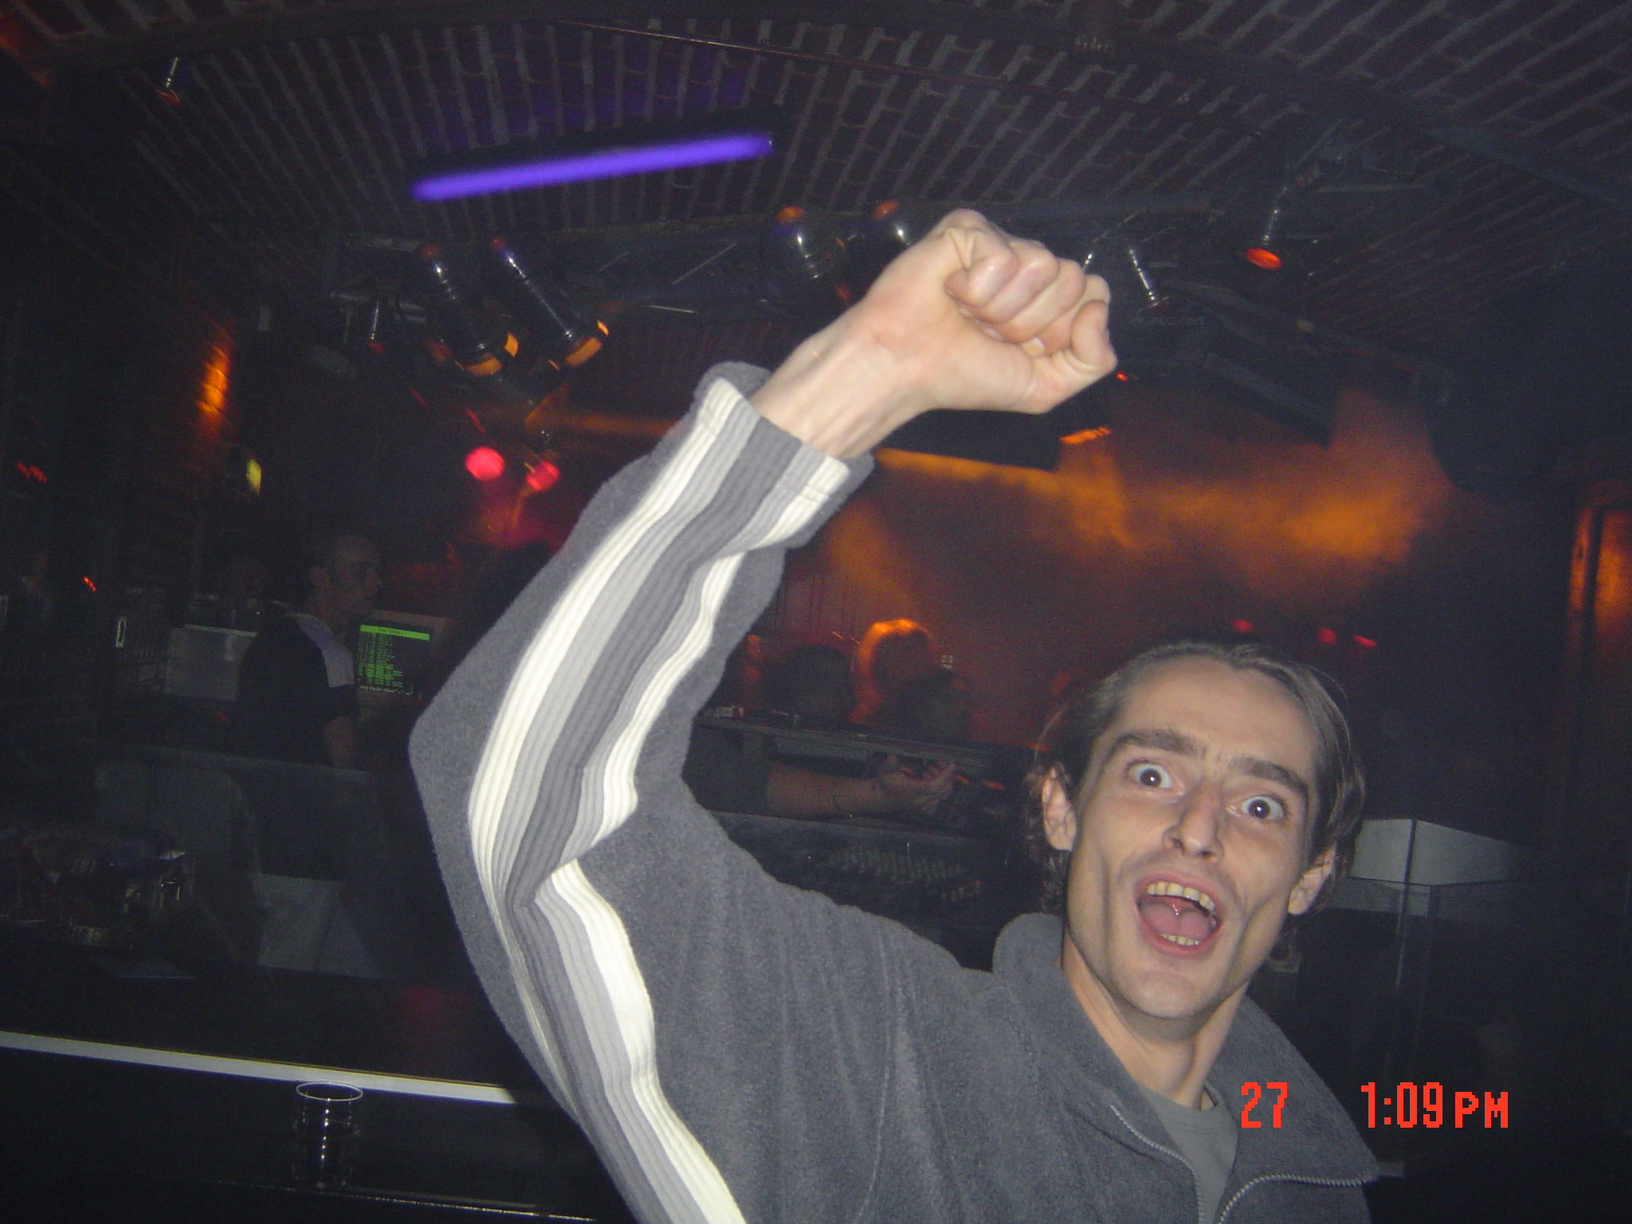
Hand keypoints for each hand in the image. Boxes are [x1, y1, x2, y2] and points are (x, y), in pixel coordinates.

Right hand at [752, 210, 1115, 456]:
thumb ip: (1094, 359)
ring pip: (1042, 264)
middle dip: (1029, 322)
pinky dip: (975, 289)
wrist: (903, 368)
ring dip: (1000, 307)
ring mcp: (1000, 244)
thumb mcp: (1045, 388)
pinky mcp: (970, 228)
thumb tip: (1099, 306)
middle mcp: (1029, 268)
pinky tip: (950, 293)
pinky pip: (1002, 256)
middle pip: (1072, 278)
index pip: (1094, 293)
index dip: (1060, 330)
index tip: (1020, 348)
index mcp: (1049, 300)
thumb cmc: (963, 376)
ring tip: (967, 314)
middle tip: (987, 332)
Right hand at [875, 756, 954, 814]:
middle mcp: (920, 801)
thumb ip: (889, 764)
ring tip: (930, 769)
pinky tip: (930, 779)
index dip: (944, 776)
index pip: (933, 786)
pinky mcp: (926, 809)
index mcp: (912, 791)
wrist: (884, 798)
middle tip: (939, 762)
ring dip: (942, 779)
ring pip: (943, 794)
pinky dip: (940, 789)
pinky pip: (940, 799)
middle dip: (946, 774)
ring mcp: (924, 806)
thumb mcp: (885, 770)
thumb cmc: (886, 782)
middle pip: (943, 790)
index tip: (951, 764)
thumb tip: (892, 757)